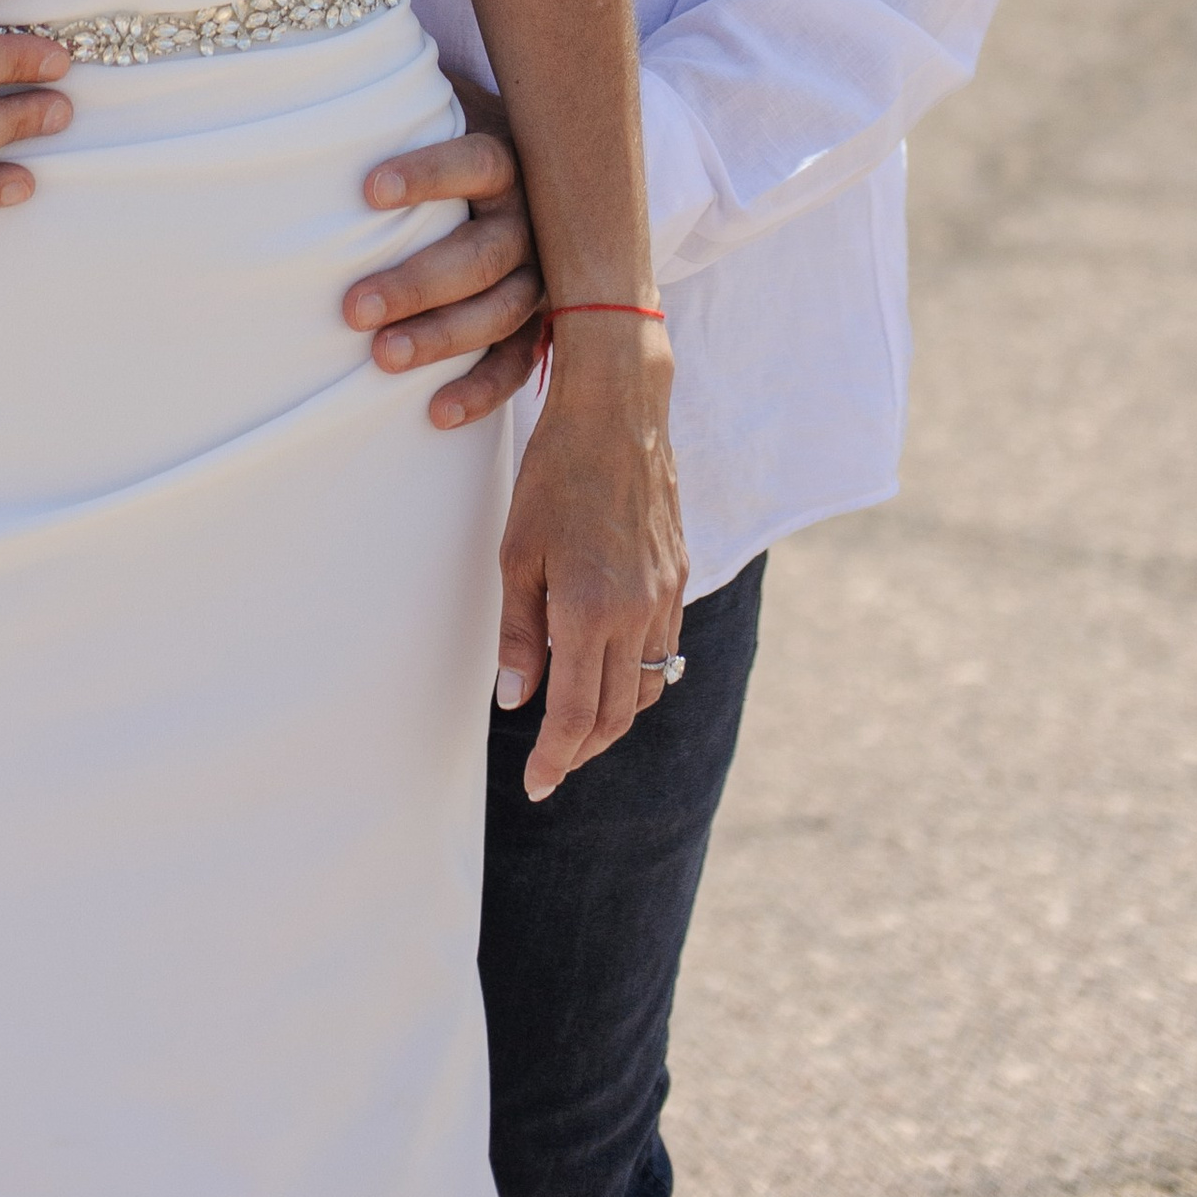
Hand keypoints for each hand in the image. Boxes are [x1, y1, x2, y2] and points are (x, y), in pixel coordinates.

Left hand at [347, 81, 542, 428]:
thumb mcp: (438, 96)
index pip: (474, 162)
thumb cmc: (455, 126)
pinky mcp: (545, 318)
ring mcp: (545, 271)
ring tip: (380, 357)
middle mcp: (535, 217)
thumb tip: (328, 52)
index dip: (427, 175)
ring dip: (443, 337)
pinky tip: (436, 412)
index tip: (368, 191)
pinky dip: (484, 389)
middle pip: (484, 253)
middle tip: (353, 307)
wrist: (534, 157)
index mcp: (509, 153)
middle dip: (419, 282)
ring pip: (502, 310)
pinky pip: (522, 361)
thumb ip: (400, 88)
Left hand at [494, 311, 685, 803]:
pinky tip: (610, 668)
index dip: (555, 759)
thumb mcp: (517, 553)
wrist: (618, 412)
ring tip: (578, 725)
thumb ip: (518, 633)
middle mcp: (638, 612)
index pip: (577, 715)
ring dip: (614, 717)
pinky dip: (638, 674)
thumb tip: (516, 702)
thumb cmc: (555, 475)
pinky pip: (664, 647)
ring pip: (648, 685)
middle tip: (551, 765)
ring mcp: (667, 595)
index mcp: (591, 611)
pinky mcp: (681, 575)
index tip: (536, 784)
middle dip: (583, 749)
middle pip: (617, 713)